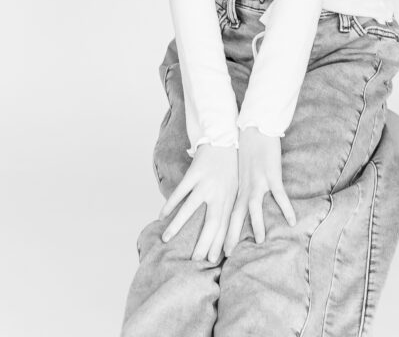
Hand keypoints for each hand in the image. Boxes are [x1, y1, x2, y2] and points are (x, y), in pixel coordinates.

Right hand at [158, 143, 237, 262]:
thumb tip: (227, 232)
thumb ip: (230, 207)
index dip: (220, 243)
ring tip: (166, 240)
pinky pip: (181, 191)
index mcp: (230, 197)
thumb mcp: (236, 187)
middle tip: (195, 259)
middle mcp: (219, 192)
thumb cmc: (230, 166)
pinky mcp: (195, 172)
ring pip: (191, 208)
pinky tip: (162, 215)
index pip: (225, 225)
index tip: (213, 260)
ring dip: (178, 225)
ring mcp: (206, 182)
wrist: (224, 138)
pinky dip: (171, 203)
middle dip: (204, 242)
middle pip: (212, 222)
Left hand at [223, 126, 295, 256]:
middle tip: (224, 255)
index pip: (226, 215)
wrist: (255, 129)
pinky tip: (292, 221)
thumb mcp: (239, 171)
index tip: (215, 250)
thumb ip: (239, 187)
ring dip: (256, 223)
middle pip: (235, 215)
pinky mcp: (272, 174)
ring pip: (254, 207)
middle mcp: (244, 187)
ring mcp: (258, 181)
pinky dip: (286, 208)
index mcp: (236, 188)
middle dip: (230, 235)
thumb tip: (237, 203)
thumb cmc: (247, 148)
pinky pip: (279, 195)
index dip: (221, 233)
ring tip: (259, 241)